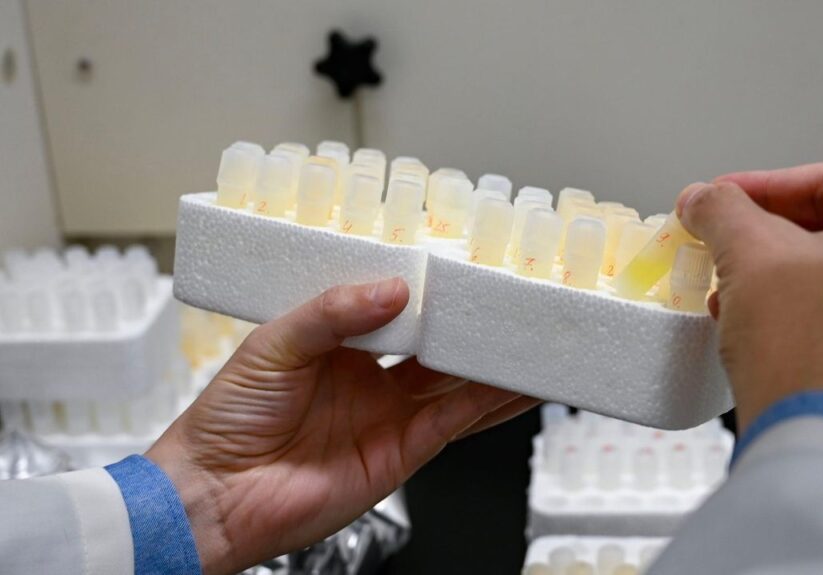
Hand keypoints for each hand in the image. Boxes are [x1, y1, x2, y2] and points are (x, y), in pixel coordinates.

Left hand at [147, 278, 538, 573]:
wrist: (214, 493)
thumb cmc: (226, 420)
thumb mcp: (274, 344)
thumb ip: (333, 313)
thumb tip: (390, 290)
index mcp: (338, 348)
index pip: (395, 312)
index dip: (427, 294)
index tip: (458, 270)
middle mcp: (370, 382)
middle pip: (436, 349)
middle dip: (471, 328)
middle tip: (505, 302)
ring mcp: (389, 418)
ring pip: (456, 385)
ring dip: (493, 366)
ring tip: (527, 339)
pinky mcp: (402, 453)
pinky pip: (454, 423)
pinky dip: (487, 403)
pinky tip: (513, 383)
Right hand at [675, 162, 822, 435]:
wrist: (815, 441)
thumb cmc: (809, 350)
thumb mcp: (749, 253)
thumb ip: (722, 210)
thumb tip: (704, 198)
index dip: (760, 185)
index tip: (720, 195)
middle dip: (763, 233)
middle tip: (720, 236)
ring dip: (772, 272)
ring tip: (726, 282)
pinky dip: (791, 308)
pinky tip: (747, 319)